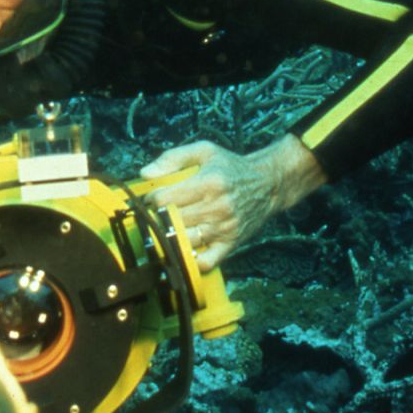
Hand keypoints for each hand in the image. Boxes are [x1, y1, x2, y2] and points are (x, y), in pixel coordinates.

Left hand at [141, 134, 325, 271]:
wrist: (268, 184)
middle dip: (158, 218)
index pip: (165, 199)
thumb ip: (172, 158)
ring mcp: (224, 229)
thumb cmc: (231, 167)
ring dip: (169, 238)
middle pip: (172, 221)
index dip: (152, 200)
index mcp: (208, 183)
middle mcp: (217, 208)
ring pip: (184, 241)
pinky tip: (183, 250)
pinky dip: (191, 261)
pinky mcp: (231, 244)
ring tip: (167, 229)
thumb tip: (144, 174)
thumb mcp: (204, 151)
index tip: (152, 198)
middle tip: (157, 214)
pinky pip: (206, 262)